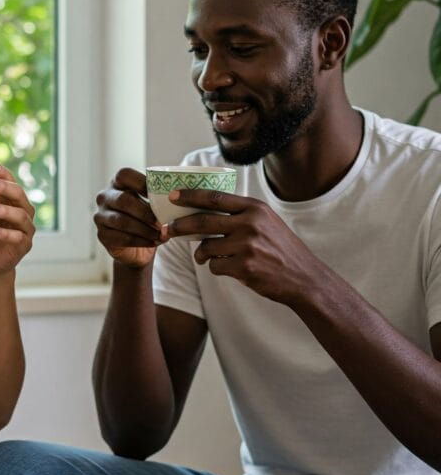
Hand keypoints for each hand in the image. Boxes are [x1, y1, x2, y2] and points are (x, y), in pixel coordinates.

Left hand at [0, 162, 35, 274]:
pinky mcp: (24, 246)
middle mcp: (23, 212)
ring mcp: (26, 229)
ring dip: (5, 210)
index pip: (12, 182)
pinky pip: (18, 238)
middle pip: (19, 195)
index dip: (4, 173)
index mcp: (13, 202)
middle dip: (4, 188)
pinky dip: (5, 234)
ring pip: (21, 216)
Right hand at [94, 168, 163, 268]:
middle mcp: (105, 197)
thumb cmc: (147, 219)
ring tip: (161, 234)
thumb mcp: (152, 205)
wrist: (136, 248)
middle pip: (123, 200)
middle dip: (145, 212)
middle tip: (162, 222)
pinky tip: (154, 242)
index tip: (161, 194)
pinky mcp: (102, 235)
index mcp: (117, 183)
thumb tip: (176, 200)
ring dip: (145, 229)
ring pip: (122, 221)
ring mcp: (100, 216)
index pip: (124, 175)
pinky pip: (121, 238)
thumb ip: (159, 199)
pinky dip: (141, 241)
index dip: (142, 182)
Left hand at [168, 188, 324, 303]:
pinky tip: (228, 269)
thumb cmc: (280, 249)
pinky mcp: (244, 267)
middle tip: (169, 229)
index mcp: (255, 208)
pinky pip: (215, 266)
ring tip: (204, 257)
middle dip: (181, 226)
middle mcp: (250, 223)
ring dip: (201, 254)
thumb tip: (202, 211)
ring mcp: (247, 246)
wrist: (304, 278)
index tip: (173, 196)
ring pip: (206, 247)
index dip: (190, 196)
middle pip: (203, 221)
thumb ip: (240, 215)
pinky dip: (216, 268)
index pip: (215, 197)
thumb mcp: (266, 222)